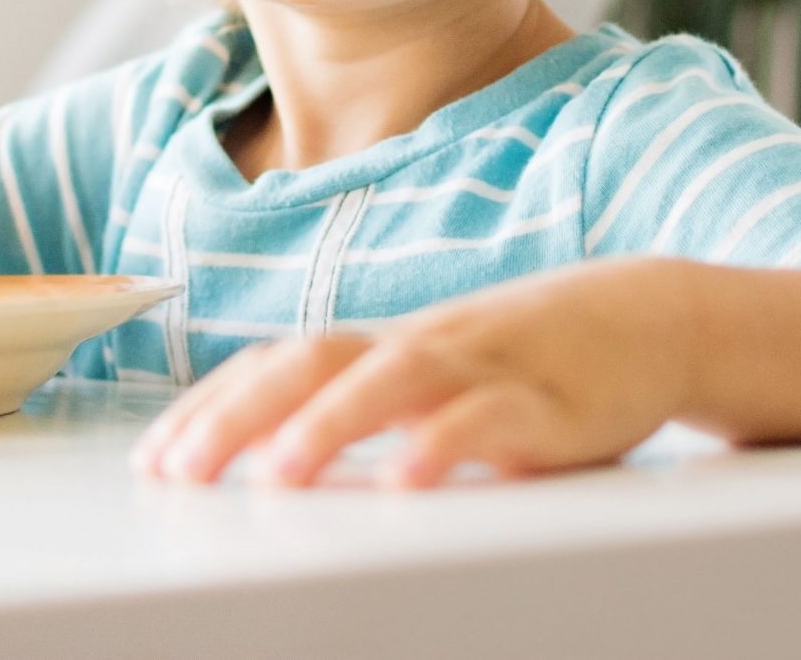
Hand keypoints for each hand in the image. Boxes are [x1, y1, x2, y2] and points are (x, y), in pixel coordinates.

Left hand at [131, 257, 697, 488]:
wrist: (647, 317)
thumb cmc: (527, 361)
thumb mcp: (437, 384)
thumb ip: (366, 409)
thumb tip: (270, 453)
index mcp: (385, 346)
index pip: (279, 365)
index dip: (212, 405)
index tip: (153, 456)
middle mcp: (421, 346)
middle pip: (313, 362)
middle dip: (237, 414)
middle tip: (176, 469)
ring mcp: (482, 366)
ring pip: (394, 380)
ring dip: (329, 424)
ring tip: (275, 472)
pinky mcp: (547, 402)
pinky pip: (489, 420)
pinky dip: (445, 445)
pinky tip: (406, 483)